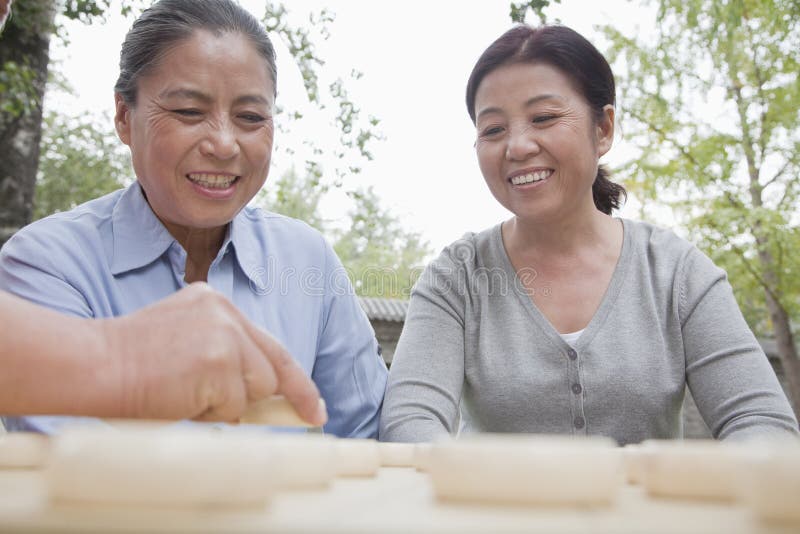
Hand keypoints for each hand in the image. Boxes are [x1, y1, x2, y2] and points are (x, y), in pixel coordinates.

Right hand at [99, 283, 326, 424]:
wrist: (94, 363)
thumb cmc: (131, 363)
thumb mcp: (185, 344)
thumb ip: (224, 358)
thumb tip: (257, 400)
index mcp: (215, 302)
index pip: (270, 345)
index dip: (296, 381)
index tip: (314, 408)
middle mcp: (226, 312)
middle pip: (271, 369)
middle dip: (256, 397)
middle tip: (215, 404)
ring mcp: (225, 334)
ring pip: (257, 389)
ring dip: (226, 404)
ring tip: (184, 393)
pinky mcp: (219, 359)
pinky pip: (235, 405)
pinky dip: (211, 413)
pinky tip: (180, 397)